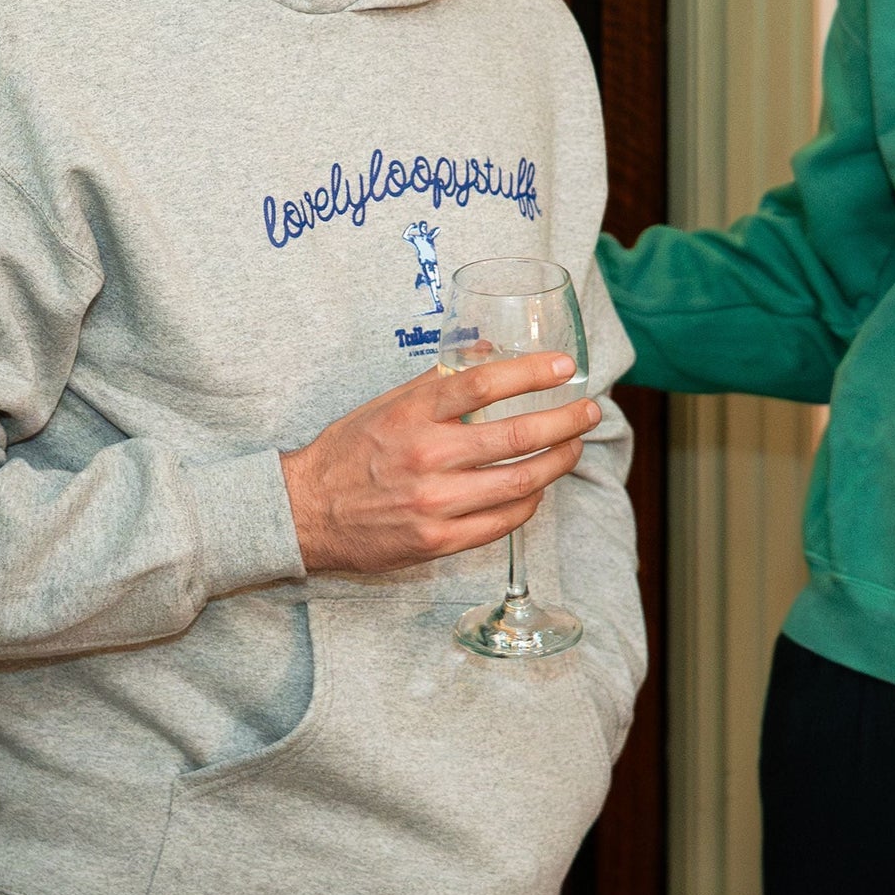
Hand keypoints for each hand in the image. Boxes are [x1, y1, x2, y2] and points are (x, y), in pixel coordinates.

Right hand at [281, 353, 598, 572]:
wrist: (305, 511)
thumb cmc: (348, 453)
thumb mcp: (385, 404)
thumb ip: (435, 383)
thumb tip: (486, 354)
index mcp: (413, 413)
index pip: (485, 383)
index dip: (532, 372)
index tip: (565, 367)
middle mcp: (427, 456)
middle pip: (515, 435)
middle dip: (564, 421)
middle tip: (588, 410)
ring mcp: (435, 503)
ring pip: (519, 481)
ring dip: (557, 462)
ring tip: (574, 447)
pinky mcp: (438, 541)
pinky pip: (502, 521)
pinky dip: (529, 501)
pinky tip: (539, 486)